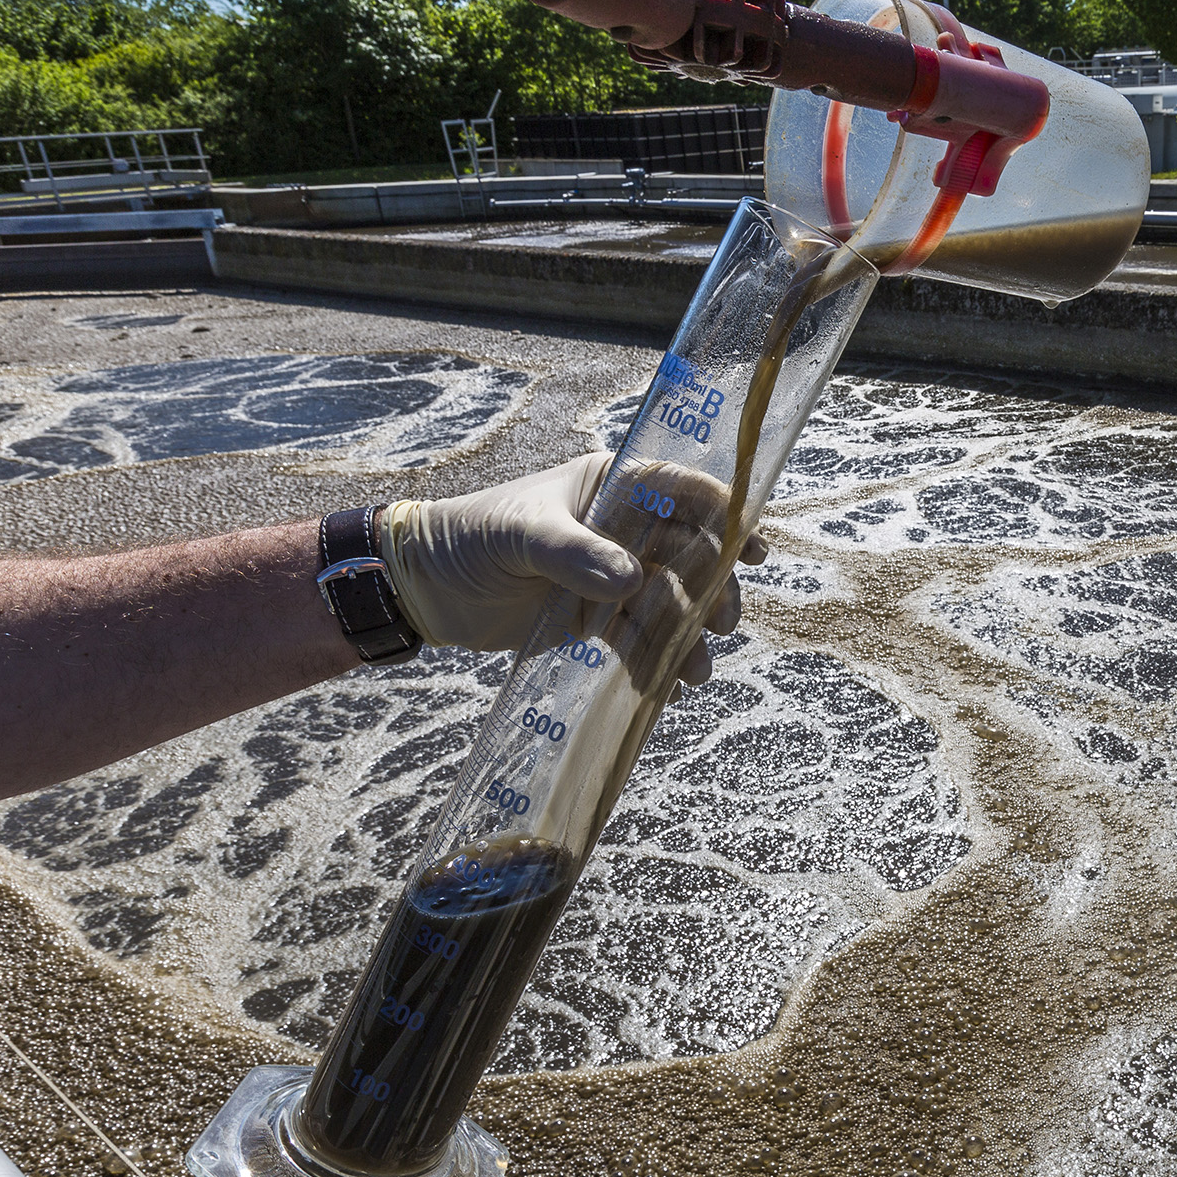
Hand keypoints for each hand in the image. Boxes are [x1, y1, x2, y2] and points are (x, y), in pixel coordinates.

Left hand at [378, 453, 766, 683]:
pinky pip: (637, 639)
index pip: (681, 491)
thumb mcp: (519, 535)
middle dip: (713, 590)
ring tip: (692, 674)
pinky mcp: (594, 618)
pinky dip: (653, 662)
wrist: (422, 589)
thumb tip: (631, 582)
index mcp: (609, 486)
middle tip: (720, 625)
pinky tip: (662, 690)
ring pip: (669, 603)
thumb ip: (574, 554)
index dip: (724, 515)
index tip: (753, 548)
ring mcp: (610, 574)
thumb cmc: (467, 538)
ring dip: (686, 637)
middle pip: (689, 555)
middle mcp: (621, 528)